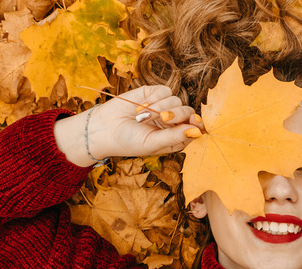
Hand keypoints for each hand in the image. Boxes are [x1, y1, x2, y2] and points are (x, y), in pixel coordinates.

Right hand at [55, 85, 203, 166]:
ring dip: (160, 108)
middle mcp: (172, 122)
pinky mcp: (153, 94)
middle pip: (188, 112)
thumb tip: (197, 131)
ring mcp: (164, 107)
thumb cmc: (129, 141)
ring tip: (142, 117)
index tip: (193, 121)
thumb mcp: (153, 144)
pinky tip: (141, 108)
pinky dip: (155, 98)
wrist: (105, 128)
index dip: (197, 123)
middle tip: (162, 119)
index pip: (195, 128)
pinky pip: (165, 91)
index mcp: (175, 137)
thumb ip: (175, 137)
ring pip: (176, 100)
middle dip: (177, 114)